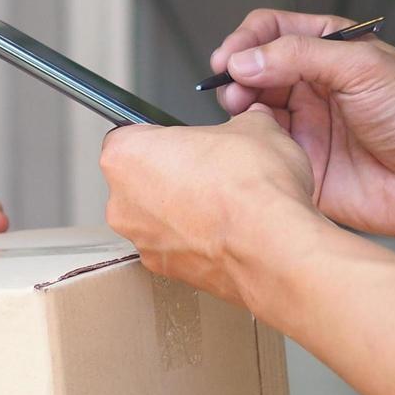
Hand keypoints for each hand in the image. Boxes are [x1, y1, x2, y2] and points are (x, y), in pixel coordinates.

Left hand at [100, 107, 321, 309]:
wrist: (273, 245)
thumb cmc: (252, 188)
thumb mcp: (254, 127)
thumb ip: (241, 122)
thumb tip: (253, 122)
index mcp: (126, 155)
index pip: (130, 135)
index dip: (163, 137)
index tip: (186, 141)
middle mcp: (121, 202)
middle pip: (139, 180)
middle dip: (170, 174)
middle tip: (209, 170)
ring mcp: (142, 242)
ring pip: (156, 218)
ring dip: (182, 210)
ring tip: (224, 203)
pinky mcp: (165, 272)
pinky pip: (175, 247)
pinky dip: (195, 240)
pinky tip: (228, 231)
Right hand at [209, 9, 394, 239]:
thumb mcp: (364, 67)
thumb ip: (300, 56)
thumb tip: (246, 59)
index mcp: (331, 51)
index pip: (272, 30)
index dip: (246, 39)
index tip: (230, 55)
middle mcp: (313, 86)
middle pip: (253, 68)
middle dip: (237, 73)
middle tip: (237, 87)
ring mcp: (306, 125)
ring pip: (251, 109)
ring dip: (239, 106)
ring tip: (246, 111)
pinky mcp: (302, 165)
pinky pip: (262, 151)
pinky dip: (251, 144)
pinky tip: (262, 142)